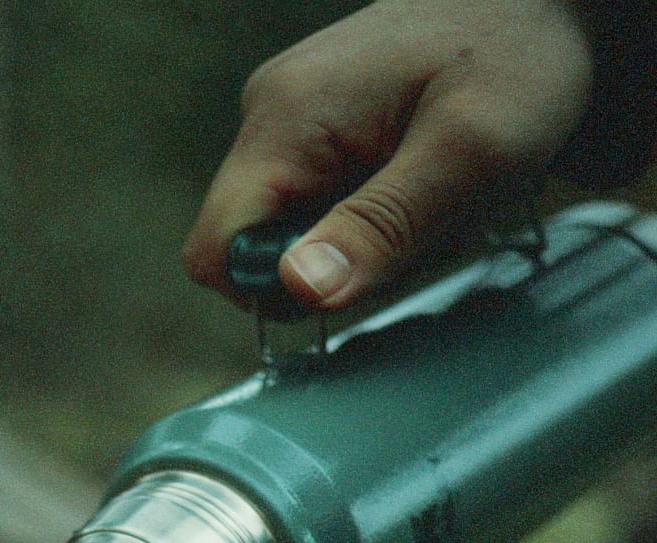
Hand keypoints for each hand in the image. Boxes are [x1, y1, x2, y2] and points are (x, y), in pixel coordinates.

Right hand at [183, 0, 593, 311]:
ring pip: (290, 236)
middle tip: (414, 235)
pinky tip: (417, 191)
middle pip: (253, 251)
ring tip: (426, 204)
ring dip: (358, 249)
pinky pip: (317, 209)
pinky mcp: (316, 131)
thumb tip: (300, 289)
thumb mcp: (470, 155)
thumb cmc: (517, 59)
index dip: (272, 291)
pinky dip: (368, 223)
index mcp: (287, 118)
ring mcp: (290, 122)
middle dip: (330, 270)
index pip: (216, 250)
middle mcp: (269, 117)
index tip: (353, 274)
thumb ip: (382, 227)